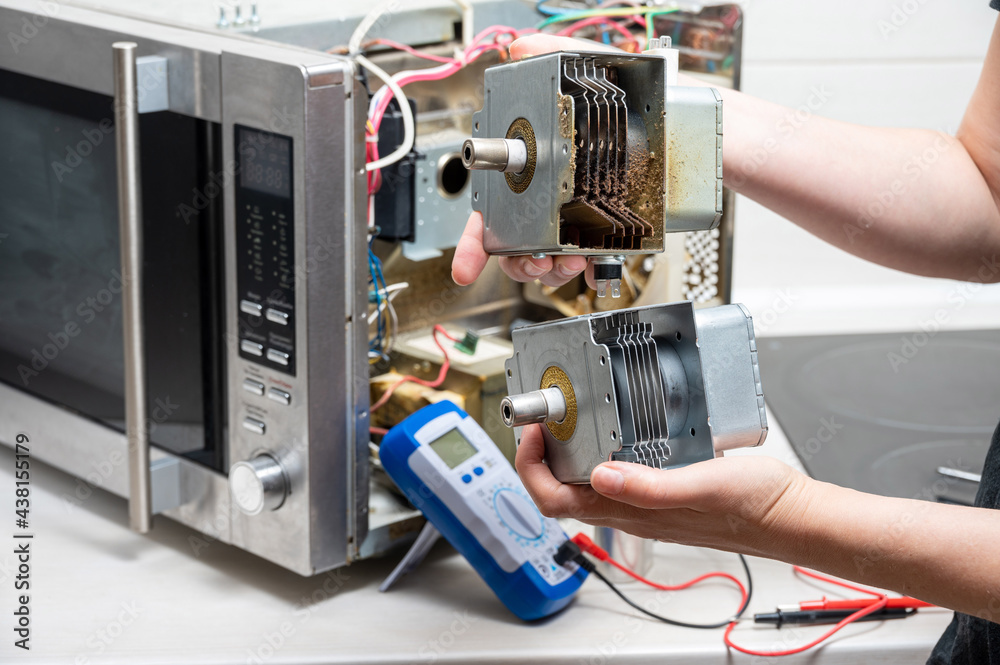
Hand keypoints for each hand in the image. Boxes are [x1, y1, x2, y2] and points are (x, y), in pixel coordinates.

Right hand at [451, 35, 618, 287]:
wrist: (687, 125)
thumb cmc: (633, 98)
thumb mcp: (591, 69)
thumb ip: (552, 55)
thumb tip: (520, 50)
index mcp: (530, 172)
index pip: (490, 210)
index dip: (473, 243)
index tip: (466, 266)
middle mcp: (546, 201)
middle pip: (513, 247)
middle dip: (519, 263)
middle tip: (534, 261)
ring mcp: (575, 221)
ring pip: (547, 262)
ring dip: (552, 271)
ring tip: (569, 261)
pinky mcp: (606, 234)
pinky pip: (589, 265)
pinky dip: (588, 272)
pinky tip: (594, 266)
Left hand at [514, 423, 811, 556]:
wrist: (790, 515)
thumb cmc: (755, 507)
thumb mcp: (702, 486)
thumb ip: (650, 486)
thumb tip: (602, 477)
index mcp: (631, 512)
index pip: (555, 501)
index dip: (532, 467)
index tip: (535, 430)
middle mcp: (631, 510)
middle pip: (562, 491)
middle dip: (541, 456)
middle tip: (544, 418)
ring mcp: (645, 501)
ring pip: (586, 482)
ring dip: (567, 452)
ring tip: (569, 416)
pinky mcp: (663, 489)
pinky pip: (617, 473)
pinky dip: (601, 449)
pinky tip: (616, 426)